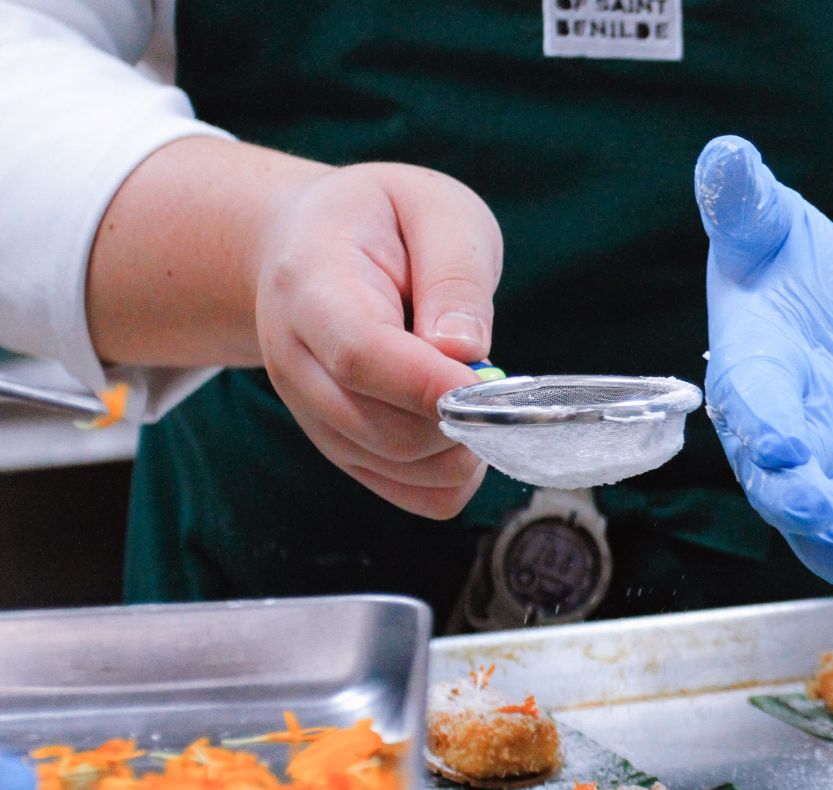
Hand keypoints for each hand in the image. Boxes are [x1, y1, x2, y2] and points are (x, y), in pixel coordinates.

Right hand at [254, 163, 502, 517]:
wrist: (306, 243)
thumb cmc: (382, 222)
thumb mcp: (434, 210)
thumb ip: (455, 274)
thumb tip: (466, 352)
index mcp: (311, 286)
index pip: (361, 355)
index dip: (428, 383)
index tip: (486, 383)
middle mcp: (296, 361)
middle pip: (382, 428)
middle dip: (459, 417)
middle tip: (495, 375)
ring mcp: (312, 413)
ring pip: (399, 467)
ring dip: (462, 446)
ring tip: (475, 390)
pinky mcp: (341, 448)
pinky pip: (411, 494)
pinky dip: (455, 476)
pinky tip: (465, 428)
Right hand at [696, 136, 832, 675]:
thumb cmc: (801, 281)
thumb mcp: (778, 234)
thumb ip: (748, 204)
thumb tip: (727, 155)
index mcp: (755, 378)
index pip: (754, 403)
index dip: (765, 424)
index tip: (779, 438)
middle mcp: (782, 448)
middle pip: (785, 484)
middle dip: (803, 498)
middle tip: (823, 509)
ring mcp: (827, 490)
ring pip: (832, 535)